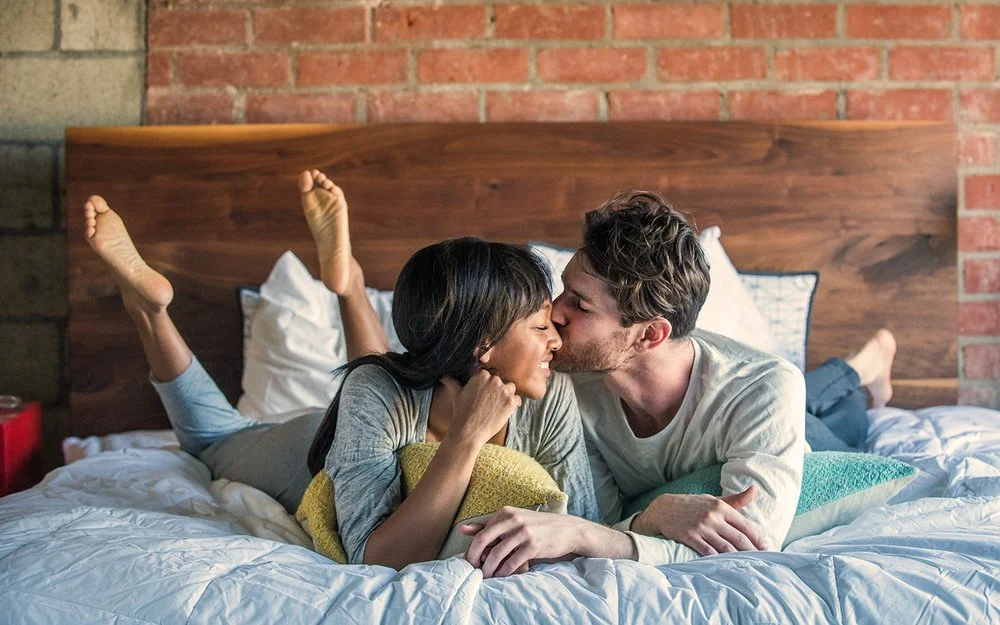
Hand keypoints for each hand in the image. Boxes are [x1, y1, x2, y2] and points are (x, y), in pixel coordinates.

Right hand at [440, 370, 520, 448]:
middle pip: (500, 380)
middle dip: (496, 389)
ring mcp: (504, 391)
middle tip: (489, 402)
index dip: (487, 384)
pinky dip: (513, 405)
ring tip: (497, 406)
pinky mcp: (511, 402)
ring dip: (506, 395)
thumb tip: (444, 377)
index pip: (489, 374)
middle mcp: (494, 380)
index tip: (483, 393)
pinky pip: (517, 399)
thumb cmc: (461, 412)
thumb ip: (452, 383)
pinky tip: (505, 411)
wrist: (468, 431)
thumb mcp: (456, 394)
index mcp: (481, 375)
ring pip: (510, 388)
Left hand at [459, 507, 580, 577]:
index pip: (481, 532)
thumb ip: (488, 525)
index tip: (470, 561)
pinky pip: (511, 563)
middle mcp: (513, 520)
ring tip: (486, 576)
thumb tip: (462, 529)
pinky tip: (500, 577)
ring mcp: (523, 533)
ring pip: (497, 554)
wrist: (566, 529)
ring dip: (488, 569)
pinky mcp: (533, 546)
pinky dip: (503, 572)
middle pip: (483, 540)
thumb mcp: (513, 520)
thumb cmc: (536, 526)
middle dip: (474, 558)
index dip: (472, 549)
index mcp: (505, 512)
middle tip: (472, 570)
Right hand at [632, 486, 767, 555]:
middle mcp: (712, 517)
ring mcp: (701, 528)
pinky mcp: (690, 537)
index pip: (745, 525)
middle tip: (762, 562)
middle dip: (752, 552)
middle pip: (738, 538)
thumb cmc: (692, 505)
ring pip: (725, 547)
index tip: (767, 549)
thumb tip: (754, 490)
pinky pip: (707, 552)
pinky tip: (726, 566)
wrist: (663, 509)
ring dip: (738, 558)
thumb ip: (735, 500)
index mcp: (721, 507)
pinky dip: (718, 560)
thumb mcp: (713, 499)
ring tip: (748, 566)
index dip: (758, 539)